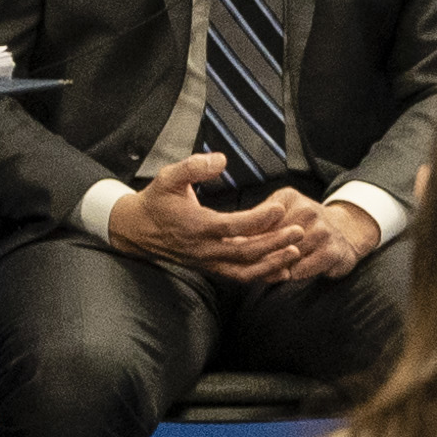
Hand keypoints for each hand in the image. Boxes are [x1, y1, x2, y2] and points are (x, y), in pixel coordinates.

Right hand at [101, 158, 284, 271]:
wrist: (137, 231)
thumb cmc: (156, 201)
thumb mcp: (168, 177)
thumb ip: (193, 167)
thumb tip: (221, 160)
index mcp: (196, 226)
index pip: (233, 226)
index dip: (258, 219)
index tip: (279, 207)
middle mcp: (205, 249)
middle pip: (245, 251)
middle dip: (274, 242)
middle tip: (299, 231)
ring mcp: (209, 262)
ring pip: (245, 270)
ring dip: (272, 263)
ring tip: (296, 251)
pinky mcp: (213, 268)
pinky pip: (241, 276)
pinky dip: (262, 274)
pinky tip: (283, 267)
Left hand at [242, 191, 383, 287]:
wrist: (345, 232)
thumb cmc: (303, 224)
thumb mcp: (280, 212)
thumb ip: (256, 222)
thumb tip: (228, 238)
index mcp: (288, 199)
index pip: (258, 222)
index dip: (244, 239)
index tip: (233, 250)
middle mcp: (308, 210)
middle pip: (270, 242)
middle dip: (258, 256)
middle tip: (248, 266)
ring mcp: (322, 231)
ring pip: (285, 258)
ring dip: (274, 268)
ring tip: (270, 270)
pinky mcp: (332, 252)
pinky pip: (302, 270)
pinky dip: (292, 275)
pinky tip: (290, 273)